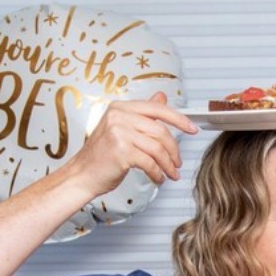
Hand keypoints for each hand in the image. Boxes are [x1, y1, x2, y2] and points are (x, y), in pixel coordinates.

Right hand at [67, 91, 196, 193]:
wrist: (82, 174)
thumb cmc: (102, 155)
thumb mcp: (122, 128)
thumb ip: (142, 114)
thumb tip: (162, 97)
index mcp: (121, 108)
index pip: (157, 109)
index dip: (179, 119)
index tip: (192, 129)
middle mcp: (119, 116)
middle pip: (161, 131)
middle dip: (174, 150)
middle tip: (178, 163)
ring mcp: (119, 133)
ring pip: (158, 149)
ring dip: (168, 165)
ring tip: (170, 173)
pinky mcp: (121, 151)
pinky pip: (150, 163)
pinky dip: (158, 173)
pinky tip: (158, 178)